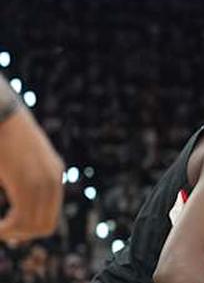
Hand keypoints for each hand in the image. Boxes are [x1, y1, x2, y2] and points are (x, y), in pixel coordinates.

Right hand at [0, 109, 64, 242]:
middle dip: (22, 234)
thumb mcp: (19, 158)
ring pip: (34, 226)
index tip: (8, 229)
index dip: (30, 227)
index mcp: (54, 174)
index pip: (50, 214)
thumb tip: (18, 191)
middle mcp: (54, 180)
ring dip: (12, 233)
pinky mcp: (27, 183)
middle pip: (46, 225)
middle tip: (2, 232)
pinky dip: (4, 230)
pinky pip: (20, 220)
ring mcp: (43, 182)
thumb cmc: (3, 134)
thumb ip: (24, 176)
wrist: (3, 114)